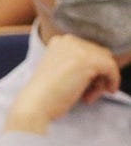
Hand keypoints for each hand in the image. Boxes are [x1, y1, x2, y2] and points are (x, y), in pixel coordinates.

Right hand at [6, 34, 120, 134]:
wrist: (34, 105)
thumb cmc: (43, 96)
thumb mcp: (57, 72)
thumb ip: (73, 64)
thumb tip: (97, 70)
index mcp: (59, 42)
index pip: (86, 51)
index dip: (89, 70)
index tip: (82, 86)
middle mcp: (69, 40)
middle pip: (97, 54)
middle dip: (96, 74)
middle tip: (86, 94)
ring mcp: (79, 49)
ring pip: (105, 61)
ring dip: (101, 80)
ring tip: (88, 96)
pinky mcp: (89, 60)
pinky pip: (112, 68)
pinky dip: (113, 80)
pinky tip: (106, 91)